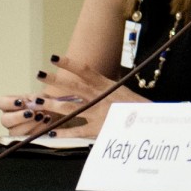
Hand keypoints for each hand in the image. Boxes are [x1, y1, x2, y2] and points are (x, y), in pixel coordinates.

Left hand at [0, 55, 145, 139]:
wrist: (152, 122)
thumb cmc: (137, 106)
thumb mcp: (121, 91)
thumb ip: (104, 88)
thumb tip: (90, 80)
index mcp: (107, 86)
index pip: (86, 71)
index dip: (70, 64)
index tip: (54, 57)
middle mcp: (101, 97)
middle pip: (74, 87)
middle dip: (55, 81)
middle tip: (39, 74)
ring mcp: (100, 113)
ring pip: (71, 108)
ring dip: (53, 105)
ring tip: (38, 102)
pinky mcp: (99, 129)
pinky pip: (78, 131)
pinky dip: (64, 132)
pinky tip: (50, 132)